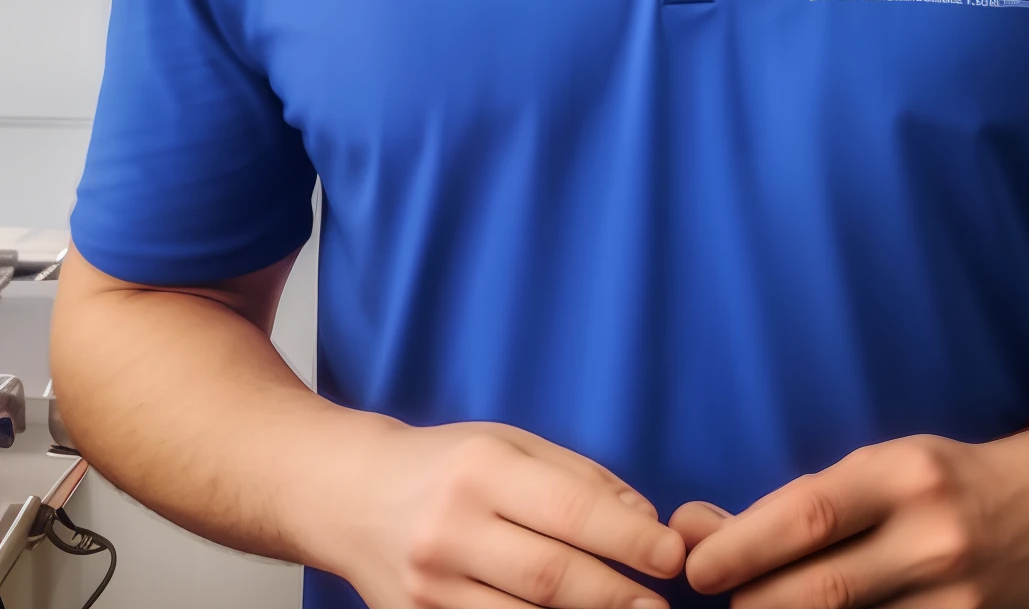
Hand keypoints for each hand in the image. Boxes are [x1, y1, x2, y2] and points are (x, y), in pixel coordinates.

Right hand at [340, 420, 684, 608]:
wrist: (349, 496)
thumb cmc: (446, 464)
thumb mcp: (511, 444)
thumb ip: (580, 477)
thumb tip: (644, 517)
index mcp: (480, 470)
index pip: (568, 510)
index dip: (627, 537)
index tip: (671, 554)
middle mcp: (450, 530)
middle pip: (550, 575)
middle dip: (615, 595)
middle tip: (661, 607)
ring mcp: (429, 587)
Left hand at [673, 429, 1028, 608]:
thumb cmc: (948, 478)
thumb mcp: (882, 464)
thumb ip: (804, 500)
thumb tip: (704, 529)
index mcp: (904, 473)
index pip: (809, 514)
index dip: (744, 546)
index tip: (695, 567)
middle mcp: (932, 535)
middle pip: (821, 589)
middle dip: (753, 602)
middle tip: (712, 603)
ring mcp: (957, 598)